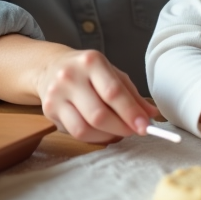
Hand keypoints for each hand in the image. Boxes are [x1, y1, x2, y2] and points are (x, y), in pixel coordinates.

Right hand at [35, 48, 159, 143]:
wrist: (51, 66)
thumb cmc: (88, 71)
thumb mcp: (112, 73)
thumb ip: (132, 94)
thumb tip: (151, 114)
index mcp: (91, 62)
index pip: (113, 92)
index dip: (131, 113)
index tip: (145, 126)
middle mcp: (71, 76)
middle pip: (98, 114)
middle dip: (121, 128)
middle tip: (134, 131)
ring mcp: (57, 94)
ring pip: (84, 128)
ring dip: (107, 136)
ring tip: (118, 132)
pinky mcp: (49, 110)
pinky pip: (74, 133)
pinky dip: (93, 137)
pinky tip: (102, 132)